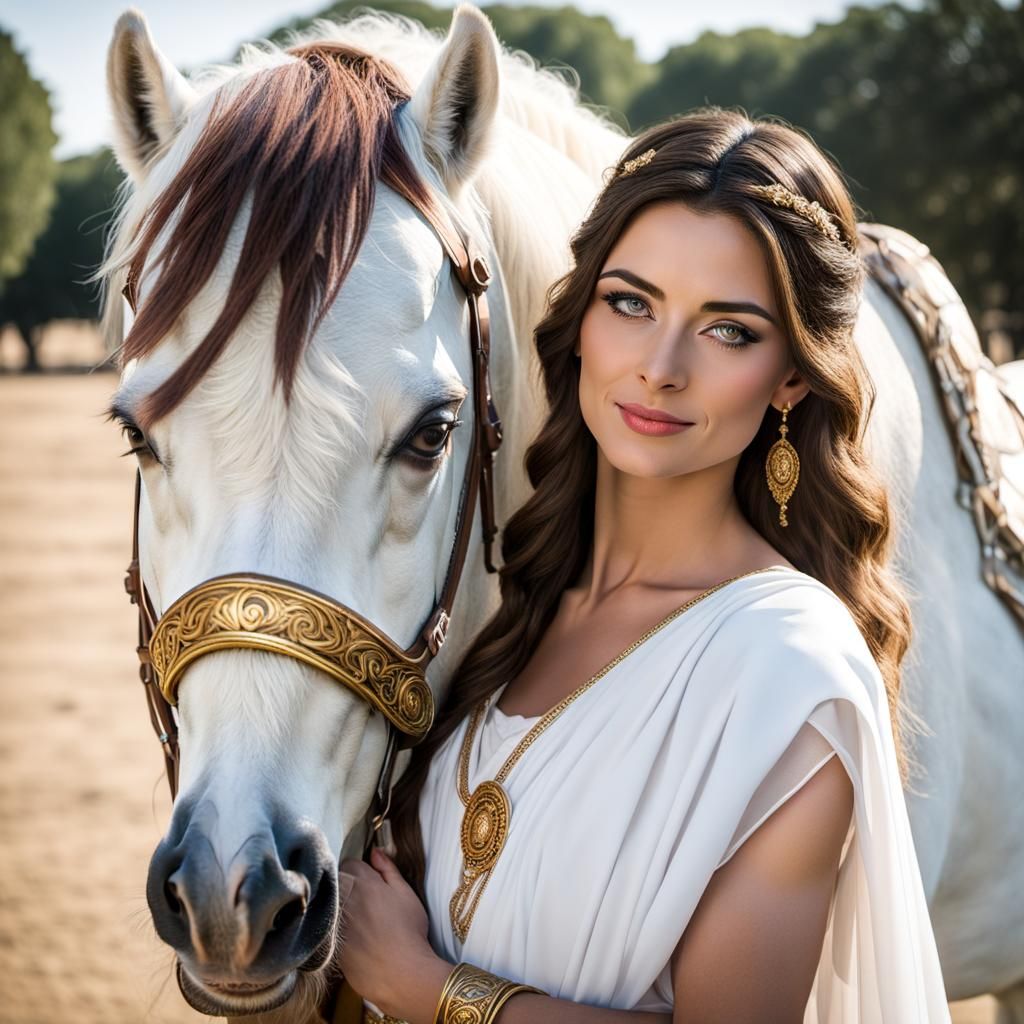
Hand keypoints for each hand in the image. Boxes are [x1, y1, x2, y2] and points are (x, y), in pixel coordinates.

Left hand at [338, 847, 450, 1018]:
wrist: (401, 974)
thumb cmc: (409, 930)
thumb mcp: (406, 893)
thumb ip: (388, 869)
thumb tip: (375, 851)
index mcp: (362, 883)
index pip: (349, 862)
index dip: (360, 869)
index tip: (369, 879)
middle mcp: (344, 899)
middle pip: (337, 881)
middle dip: (347, 884)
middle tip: (365, 898)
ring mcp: (335, 923)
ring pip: (332, 905)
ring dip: (342, 906)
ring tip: (361, 919)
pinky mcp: (332, 945)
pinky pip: (331, 929)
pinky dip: (340, 930)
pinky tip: (357, 939)